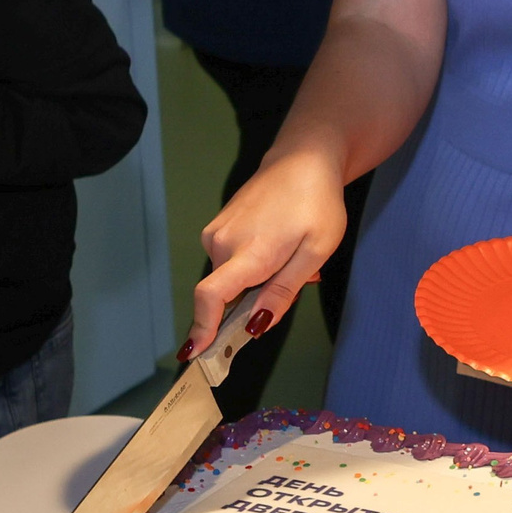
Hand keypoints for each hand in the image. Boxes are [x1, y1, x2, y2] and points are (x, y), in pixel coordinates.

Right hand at [182, 153, 347, 357]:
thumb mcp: (316, 251)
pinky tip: (278, 246)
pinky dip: (252, 266)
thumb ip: (284, 290)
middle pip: (226, 295)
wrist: (302, 159)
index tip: (194, 353)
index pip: (211, 296)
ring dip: (259, 282)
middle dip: (256, 302)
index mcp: (249, 251)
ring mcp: (216, 233)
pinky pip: (231, 262)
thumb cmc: (316, 203)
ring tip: (293, 256)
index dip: (202, 328)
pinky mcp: (217, 228)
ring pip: (231, 279)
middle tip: (299, 279)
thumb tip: (257, 326)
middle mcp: (222, 243)